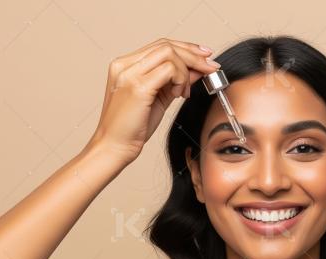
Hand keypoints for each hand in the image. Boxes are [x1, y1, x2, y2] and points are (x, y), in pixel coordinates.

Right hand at [85, 38, 220, 165]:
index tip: (205, 57)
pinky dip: (180, 80)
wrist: (114, 146)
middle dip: (194, 55)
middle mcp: (125, 65)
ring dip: (186, 71)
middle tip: (211, 68)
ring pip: (169, 53)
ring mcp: (129, 74)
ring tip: (183, 93)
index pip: (160, 45)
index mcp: (126, 65)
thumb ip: (175, 81)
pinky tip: (178, 95)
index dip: (187, 49)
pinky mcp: (137, 86)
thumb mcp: (159, 98)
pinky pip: (169, 70)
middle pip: (166, 45)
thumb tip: (197, 70)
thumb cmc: (132, 127)